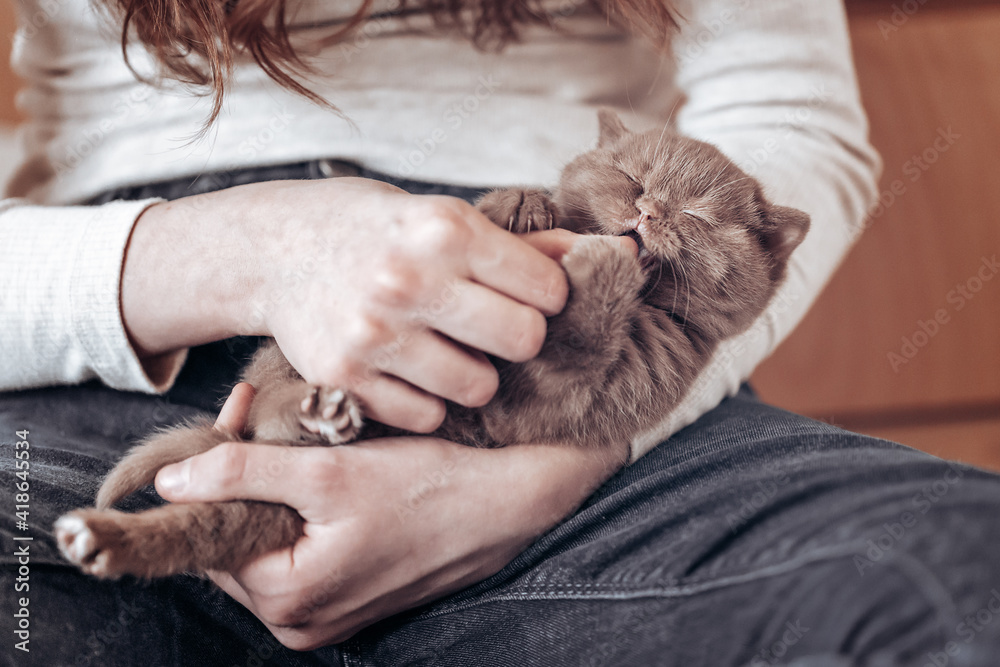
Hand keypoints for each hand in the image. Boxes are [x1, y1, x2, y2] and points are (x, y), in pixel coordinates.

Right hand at [123, 178, 574, 431]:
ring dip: (473, 376)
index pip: (548, 288)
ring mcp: (373, 334)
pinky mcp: (343, 378)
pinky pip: (425, 416)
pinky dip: (426, 401)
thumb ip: (518, 247)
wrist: (272, 249)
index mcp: (444, 228)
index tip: (525, 295)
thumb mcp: (441, 218)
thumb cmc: (372, 231)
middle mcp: (409, 280)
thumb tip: (603, 254)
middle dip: (517, 339)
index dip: (546, 297)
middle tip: (491, 328)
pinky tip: (407, 370)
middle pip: (523, 340)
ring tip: (445, 349)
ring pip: (478, 388)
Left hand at [157, 384, 626, 649]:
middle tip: (255, 414)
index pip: (217, 536)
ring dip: (272, 492)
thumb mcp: (330, 471)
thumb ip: (245, 472)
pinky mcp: (354, 598)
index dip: (215, 474)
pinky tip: (320, 470)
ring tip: (290, 434)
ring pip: (272, 547)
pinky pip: (305, 556)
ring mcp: (331, 615)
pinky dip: (303, 513)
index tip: (232, 414)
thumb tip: (170, 479)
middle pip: (242, 543)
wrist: (505, 504)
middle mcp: (304, 622)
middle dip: (243, 480)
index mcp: (290, 601)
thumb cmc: (427, 488)